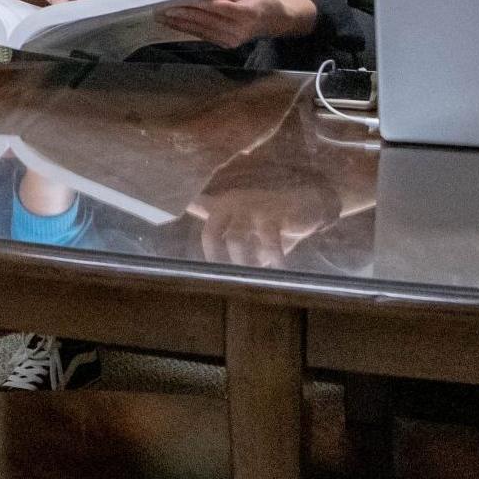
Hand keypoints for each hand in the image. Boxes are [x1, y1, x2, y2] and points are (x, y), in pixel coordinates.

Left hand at [164, 0, 292, 48]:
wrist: (277, 22)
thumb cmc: (262, 0)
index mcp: (247, 13)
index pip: (215, 9)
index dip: (193, 7)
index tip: (175, 2)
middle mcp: (239, 30)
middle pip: (205, 22)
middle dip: (181, 16)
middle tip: (160, 10)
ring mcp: (233, 40)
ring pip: (202, 31)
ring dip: (180, 25)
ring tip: (162, 18)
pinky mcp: (228, 45)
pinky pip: (206, 37)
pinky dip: (189, 30)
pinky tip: (176, 25)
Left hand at [193, 182, 336, 267]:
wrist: (309, 205)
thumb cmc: (274, 221)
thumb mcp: (248, 231)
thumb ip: (230, 242)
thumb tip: (220, 272)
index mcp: (224, 206)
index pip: (198, 206)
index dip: (184, 210)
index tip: (169, 213)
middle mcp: (234, 203)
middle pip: (210, 232)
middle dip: (215, 257)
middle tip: (225, 275)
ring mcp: (253, 206)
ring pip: (236, 240)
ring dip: (244, 261)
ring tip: (255, 273)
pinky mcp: (275, 213)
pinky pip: (268, 242)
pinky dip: (273, 258)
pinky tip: (280, 266)